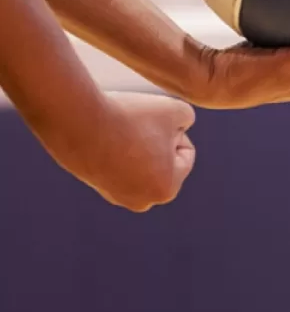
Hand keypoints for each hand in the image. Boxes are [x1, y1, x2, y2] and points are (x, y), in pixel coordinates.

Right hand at [52, 91, 195, 212]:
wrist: (80, 122)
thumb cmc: (133, 117)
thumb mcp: (176, 110)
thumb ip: (188, 120)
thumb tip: (180, 129)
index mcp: (166, 190)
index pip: (185, 152)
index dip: (174, 129)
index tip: (153, 123)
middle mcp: (142, 201)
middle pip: (164, 159)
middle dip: (157, 139)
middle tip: (138, 126)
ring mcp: (116, 196)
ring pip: (143, 158)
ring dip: (138, 141)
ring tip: (122, 130)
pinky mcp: (97, 185)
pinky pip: (120, 159)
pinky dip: (118, 145)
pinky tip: (108, 135)